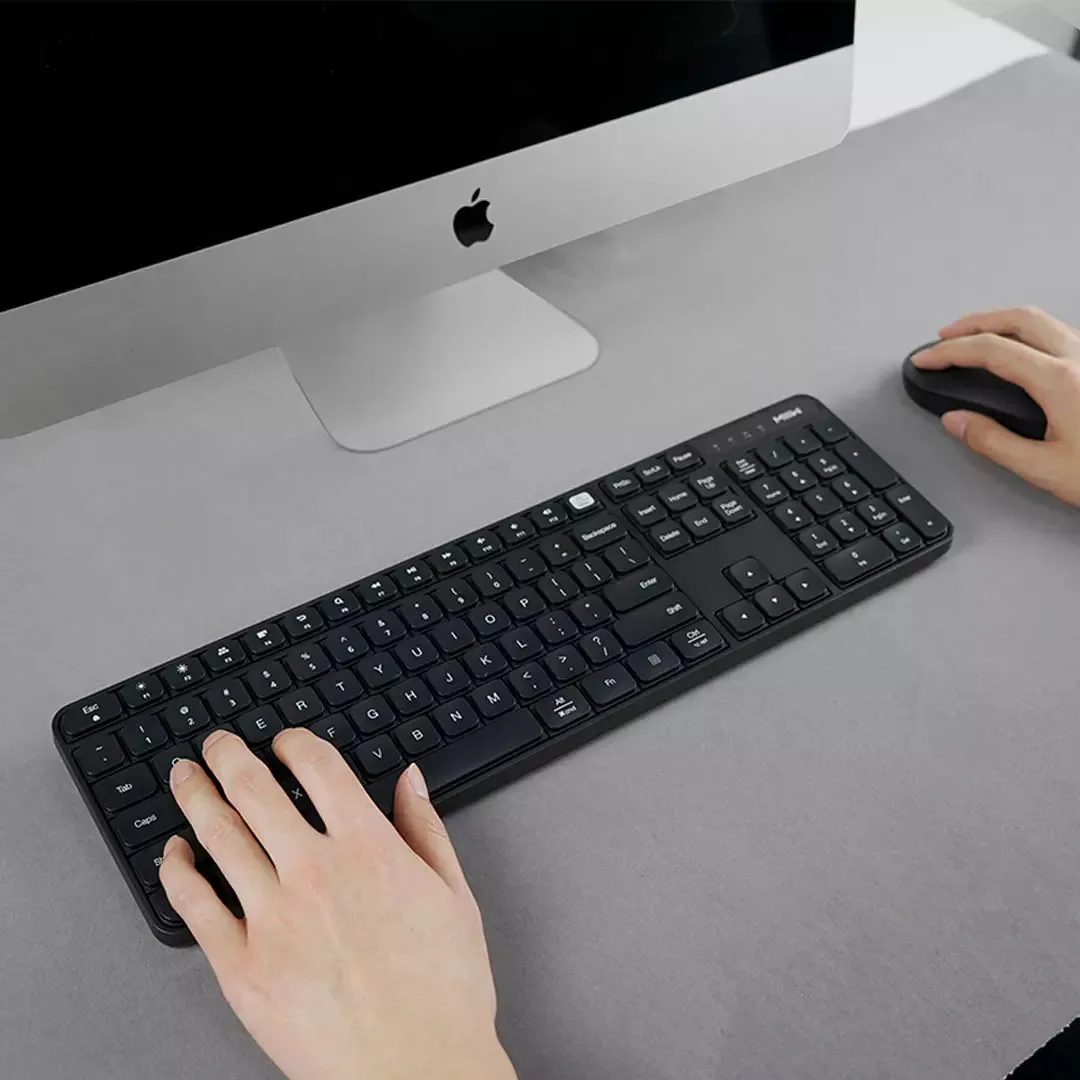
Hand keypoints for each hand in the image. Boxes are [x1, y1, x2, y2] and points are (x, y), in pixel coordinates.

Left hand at [159, 729, 515, 1079]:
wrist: (417, 1070)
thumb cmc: (443, 993)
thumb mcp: (455, 896)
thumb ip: (426, 828)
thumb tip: (410, 779)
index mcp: (368, 847)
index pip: (317, 766)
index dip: (292, 742)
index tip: (283, 742)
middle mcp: (314, 871)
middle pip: (254, 789)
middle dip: (230, 754)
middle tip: (218, 743)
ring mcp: (271, 917)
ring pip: (218, 835)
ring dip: (196, 795)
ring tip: (184, 777)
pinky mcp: (241, 966)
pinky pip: (194, 905)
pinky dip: (177, 870)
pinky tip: (173, 854)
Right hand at [912, 307, 1079, 507]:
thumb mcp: (1045, 469)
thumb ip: (993, 442)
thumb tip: (959, 422)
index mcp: (1061, 381)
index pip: (990, 350)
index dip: (949, 352)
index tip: (926, 359)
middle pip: (1018, 319)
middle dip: (974, 323)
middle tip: (946, 337)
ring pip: (1043, 321)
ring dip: (1003, 323)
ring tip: (978, 337)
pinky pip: (1062, 334)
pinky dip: (1030, 334)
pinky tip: (1024, 351)